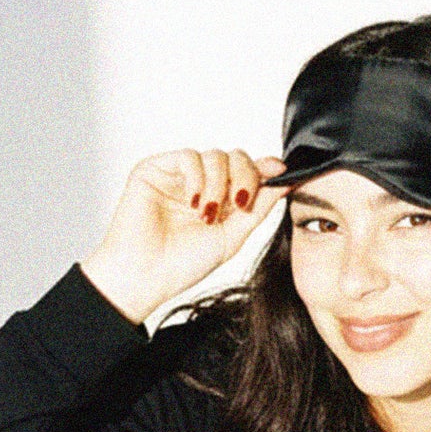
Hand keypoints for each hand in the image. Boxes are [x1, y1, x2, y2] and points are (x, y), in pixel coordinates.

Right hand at [82, 148, 286, 324]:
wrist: (146, 276)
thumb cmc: (182, 264)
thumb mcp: (233, 236)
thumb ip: (258, 207)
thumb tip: (284, 181)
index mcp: (220, 199)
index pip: (247, 173)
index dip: (265, 169)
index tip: (282, 171)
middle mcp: (201, 184)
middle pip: (235, 158)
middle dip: (245, 177)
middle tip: (239, 204)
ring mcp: (178, 176)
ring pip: (215, 155)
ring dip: (218, 184)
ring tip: (206, 214)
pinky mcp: (155, 168)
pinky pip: (188, 156)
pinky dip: (197, 177)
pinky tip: (193, 201)